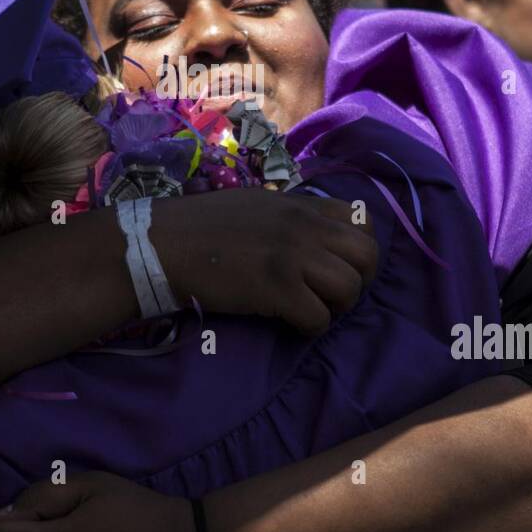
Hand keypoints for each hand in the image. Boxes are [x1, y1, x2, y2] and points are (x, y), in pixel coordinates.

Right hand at [149, 188, 378, 338]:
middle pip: (368, 254)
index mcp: (299, 204)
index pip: (359, 219)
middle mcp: (304, 226)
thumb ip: (290, 216)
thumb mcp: (255, 205)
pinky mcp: (279, 290)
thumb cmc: (200, 226)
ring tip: (312, 309)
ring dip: (336, 306)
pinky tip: (291, 324)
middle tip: (333, 295)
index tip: (337, 264)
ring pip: (350, 288)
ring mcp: (294, 256)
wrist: (163, 245)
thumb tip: (314, 235)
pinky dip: (310, 327)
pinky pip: (319, 318)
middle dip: (359, 280)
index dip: (355, 247)